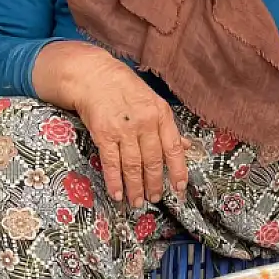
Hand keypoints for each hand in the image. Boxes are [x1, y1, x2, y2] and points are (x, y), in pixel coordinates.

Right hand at [42, 43, 188, 208]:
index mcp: (161, 115)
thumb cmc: (125, 88)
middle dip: (155, 184)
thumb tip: (185, 146)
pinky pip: (111, 163)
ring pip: (133, 166)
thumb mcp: (153, 102)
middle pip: (153, 161)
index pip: (174, 148)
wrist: (93, 76)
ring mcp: (124, 130)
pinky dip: (115, 181)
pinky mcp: (104, 134)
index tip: (180, 188)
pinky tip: (117, 194)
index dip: (178, 170)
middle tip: (155, 199)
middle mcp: (145, 124)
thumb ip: (167, 126)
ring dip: (136, 187)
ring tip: (137, 201)